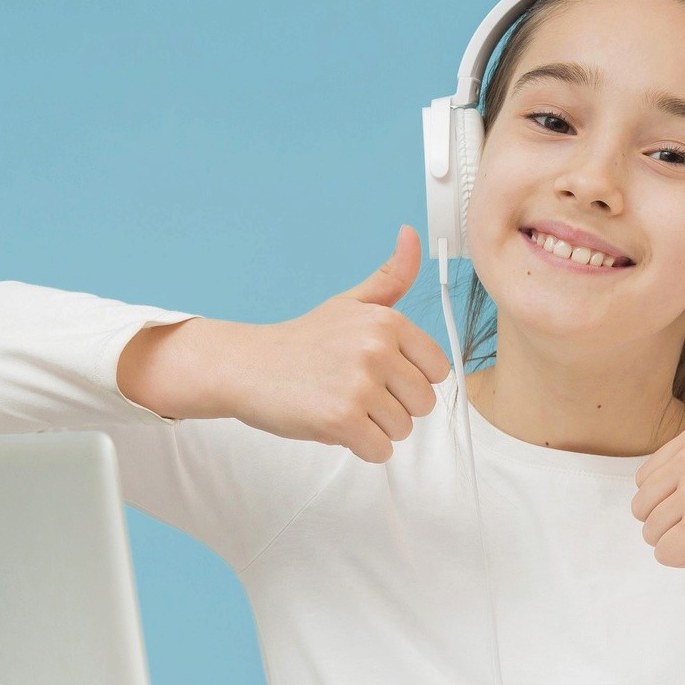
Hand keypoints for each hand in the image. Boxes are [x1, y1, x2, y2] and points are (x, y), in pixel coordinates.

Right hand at [211, 225, 452, 461]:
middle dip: (395, 406)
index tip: (382, 375)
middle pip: (424, 403)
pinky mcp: (342, 420)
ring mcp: (360, 385)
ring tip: (343, 406)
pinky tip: (337, 426)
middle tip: (356, 393)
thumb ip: (390, 277)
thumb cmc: (302, 340)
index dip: (411, 379)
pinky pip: (380, 450)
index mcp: (387, 321)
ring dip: (376, 428)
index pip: (438, 369)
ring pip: (404, 429)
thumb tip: (411, 233)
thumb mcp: (349, 303)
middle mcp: (377, 349)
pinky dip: (362, 448)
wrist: (247, 366)